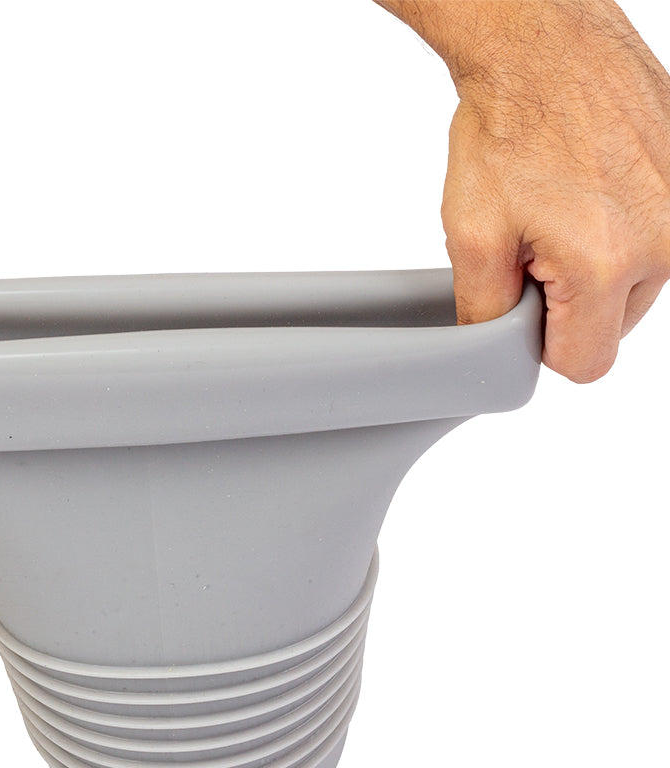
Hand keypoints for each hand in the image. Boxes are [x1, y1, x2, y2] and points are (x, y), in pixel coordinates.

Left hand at [377, 0, 669, 381]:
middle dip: (569, 302)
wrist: (546, 49)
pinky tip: (588, 193)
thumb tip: (497, 350)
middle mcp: (664, 242)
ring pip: (635, 287)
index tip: (526, 305)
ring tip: (561, 213)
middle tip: (536, 246)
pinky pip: (655, 240)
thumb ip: (486, 311)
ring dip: (596, 267)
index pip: (585, 363)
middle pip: (611, 326)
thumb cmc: (510, 128)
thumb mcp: (472, 235)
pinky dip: (621, 230)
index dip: (544, 343)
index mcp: (607, 265)